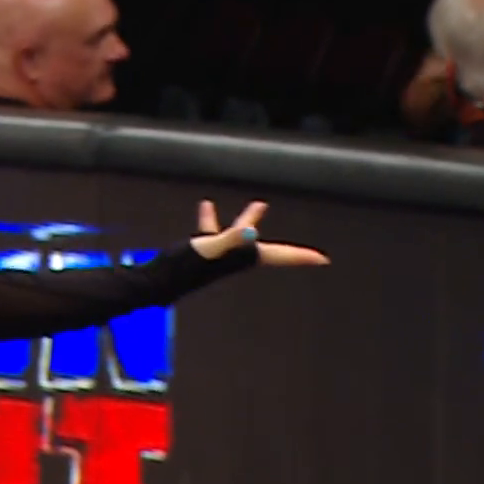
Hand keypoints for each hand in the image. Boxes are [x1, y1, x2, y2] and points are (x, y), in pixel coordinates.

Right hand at [189, 200, 327, 266]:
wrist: (160, 280)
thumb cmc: (186, 266)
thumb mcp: (211, 247)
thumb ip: (231, 238)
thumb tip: (252, 232)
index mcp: (243, 257)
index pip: (280, 256)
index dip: (301, 257)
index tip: (323, 260)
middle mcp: (236, 257)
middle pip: (268, 251)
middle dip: (289, 251)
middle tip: (311, 255)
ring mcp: (221, 254)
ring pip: (241, 236)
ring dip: (250, 220)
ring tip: (259, 203)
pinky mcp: (204, 251)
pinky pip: (212, 231)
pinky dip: (211, 219)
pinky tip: (207, 205)